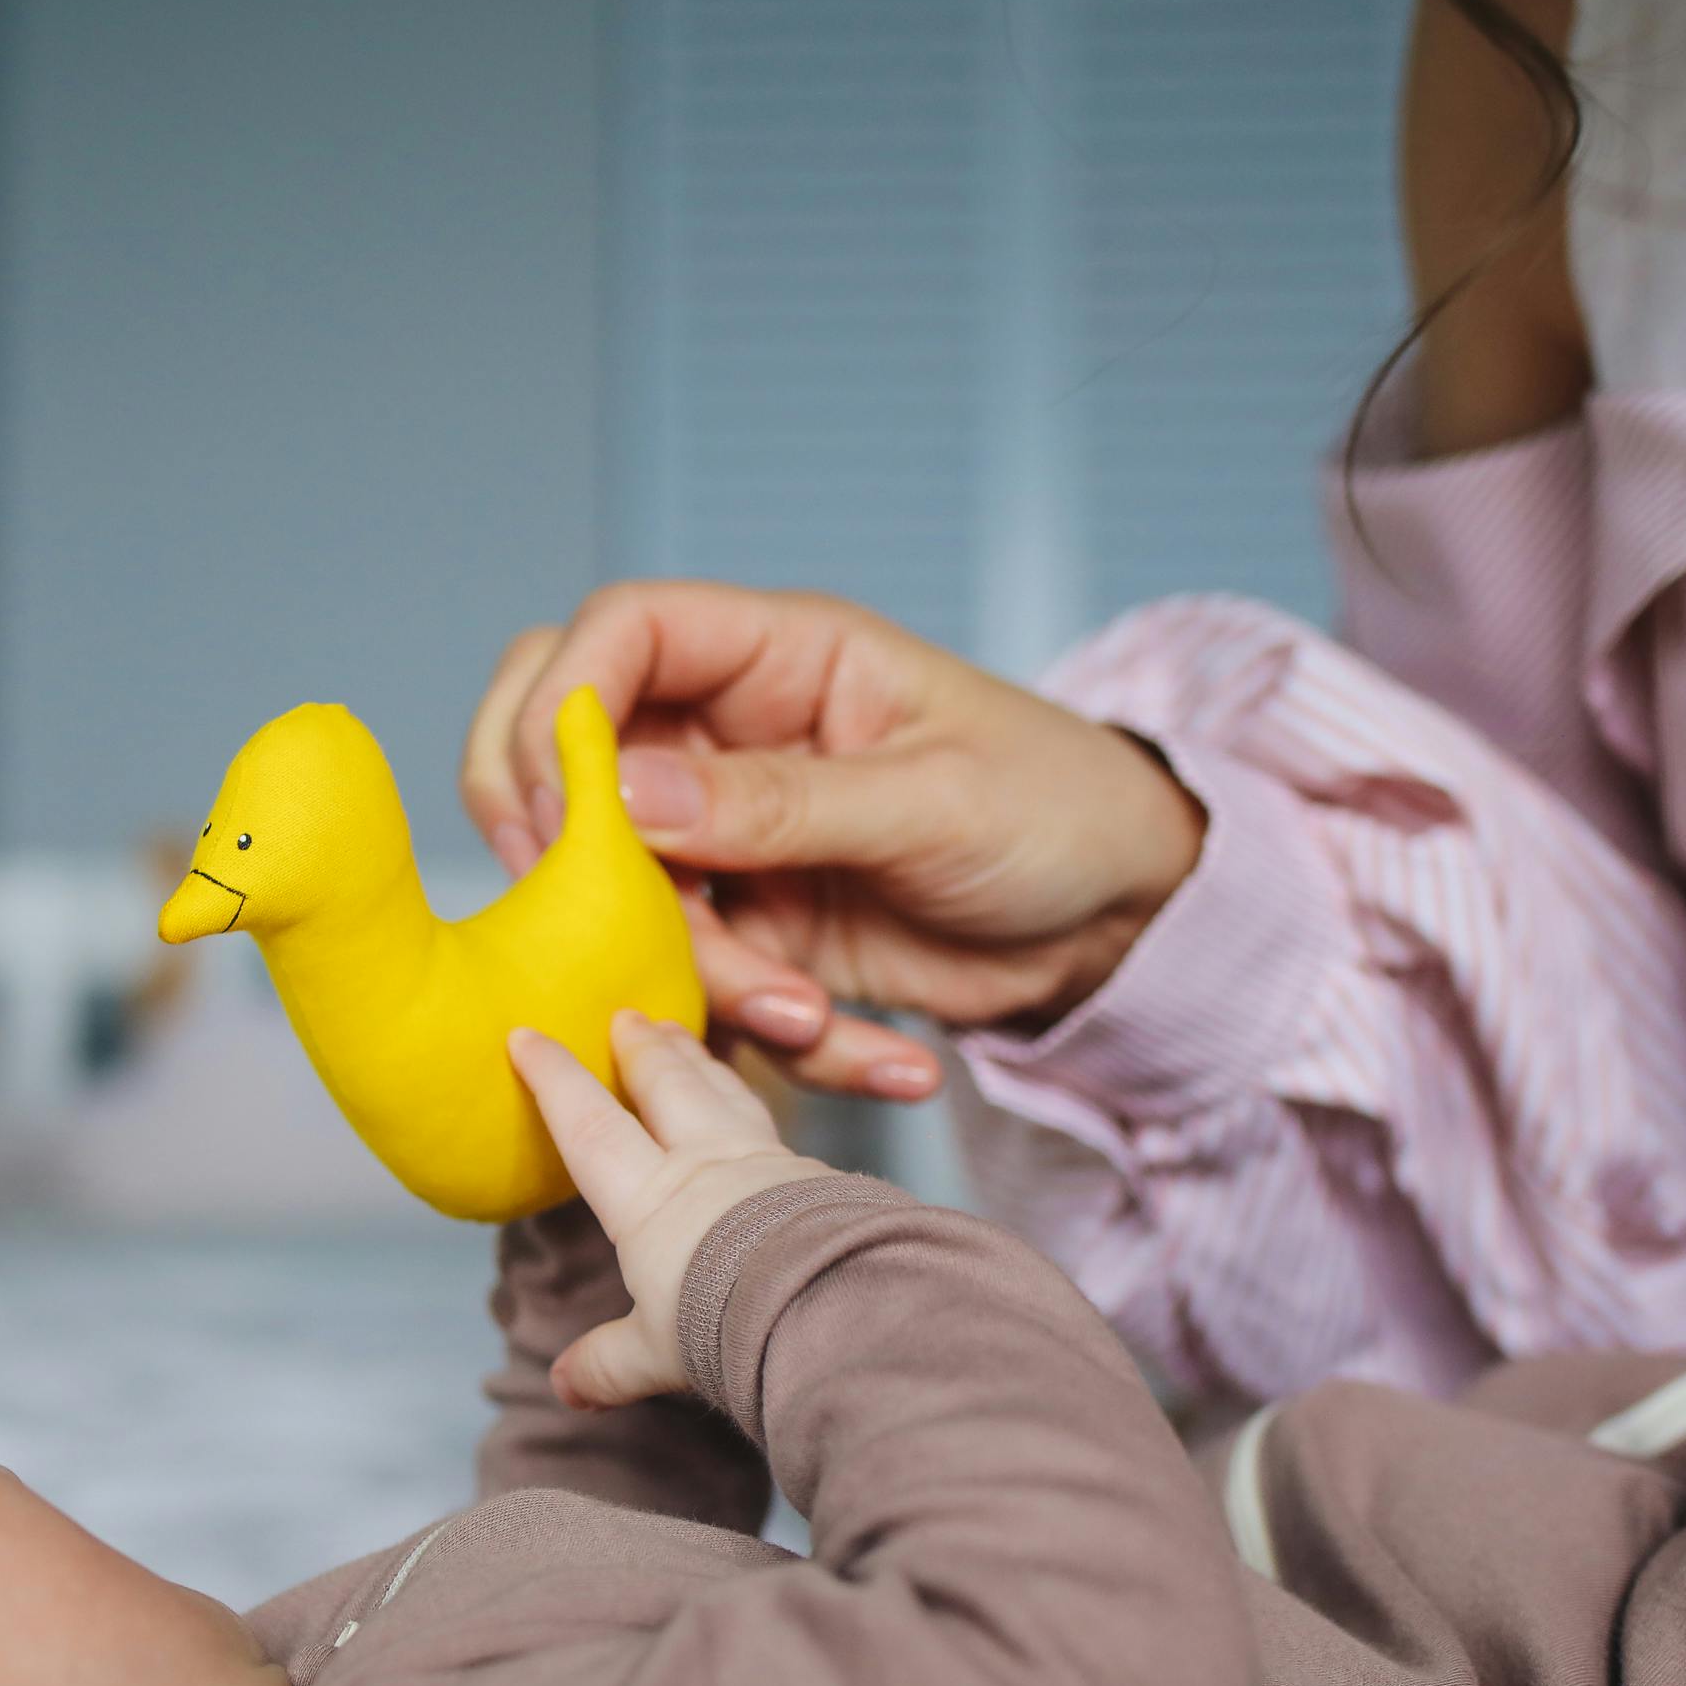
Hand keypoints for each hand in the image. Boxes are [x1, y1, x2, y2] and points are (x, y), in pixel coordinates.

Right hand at [463, 582, 1204, 1100]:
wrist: (1123, 923)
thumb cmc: (1057, 808)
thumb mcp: (933, 799)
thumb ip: (779, 801)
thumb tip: (625, 796)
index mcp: (776, 658)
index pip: (617, 634)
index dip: (565, 708)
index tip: (568, 810)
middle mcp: (730, 741)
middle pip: (562, 754)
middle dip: (566, 852)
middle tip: (608, 923)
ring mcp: (732, 842)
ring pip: (623, 897)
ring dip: (702, 975)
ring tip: (809, 1014)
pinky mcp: (756, 933)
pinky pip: (707, 986)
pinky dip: (768, 1035)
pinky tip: (872, 1051)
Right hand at [506, 1012, 831, 1409]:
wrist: (828, 1305)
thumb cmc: (728, 1327)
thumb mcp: (658, 1354)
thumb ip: (608, 1364)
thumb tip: (565, 1387)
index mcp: (649, 1199)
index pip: (589, 1124)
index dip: (553, 1079)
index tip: (525, 1036)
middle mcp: (706, 1164)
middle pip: (667, 1085)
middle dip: (642, 1046)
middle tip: (629, 1015)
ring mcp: (766, 1163)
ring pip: (725, 1092)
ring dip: (700, 1060)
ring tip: (686, 1037)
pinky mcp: (816, 1177)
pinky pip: (774, 1127)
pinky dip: (753, 1106)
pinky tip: (757, 1116)